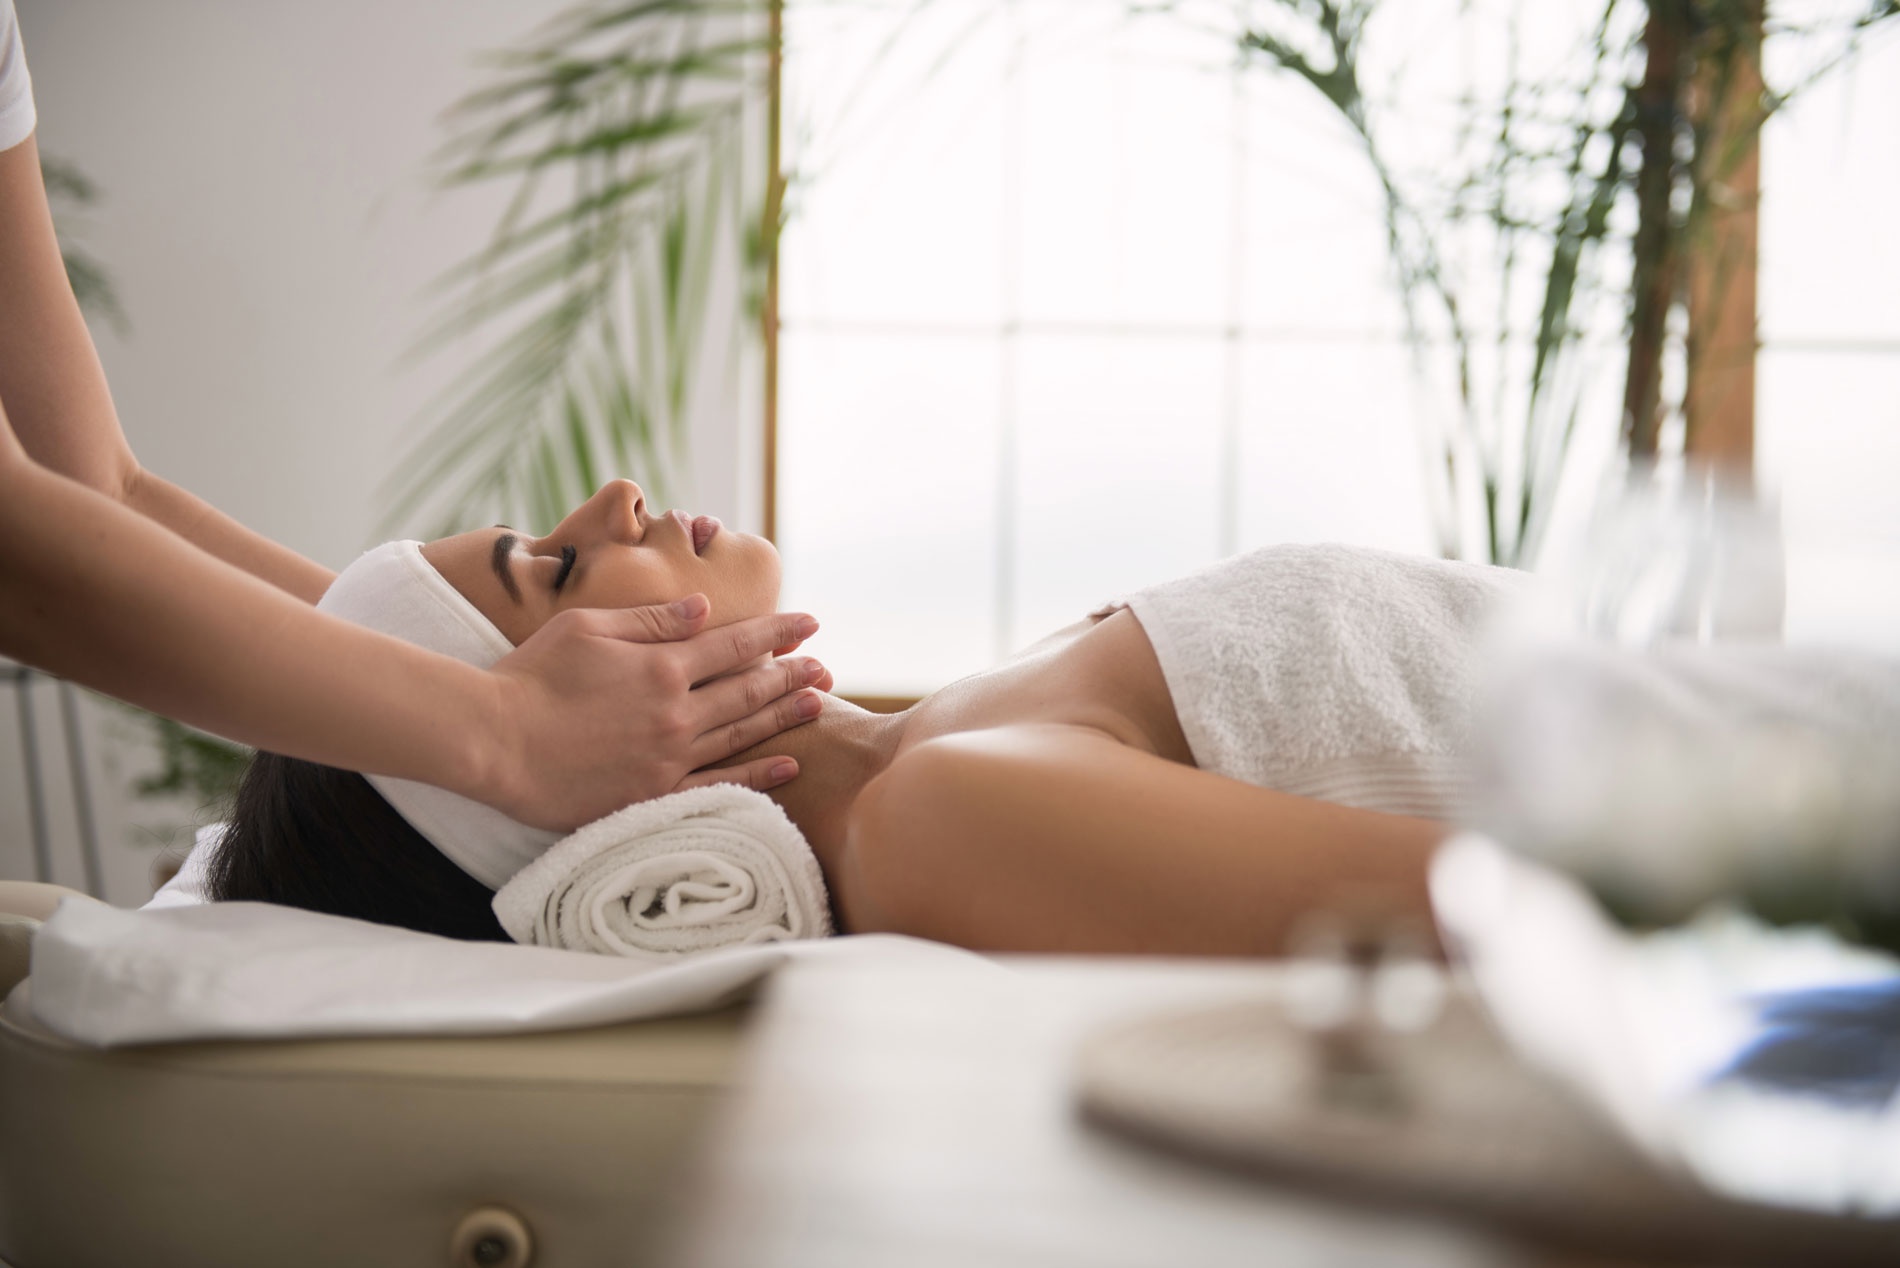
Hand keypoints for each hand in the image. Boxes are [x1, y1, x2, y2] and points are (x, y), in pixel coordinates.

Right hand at [479, 594, 828, 829]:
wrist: (493, 742)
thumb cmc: (530, 676)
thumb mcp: (587, 627)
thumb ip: (651, 620)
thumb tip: (704, 609)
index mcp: (663, 666)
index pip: (737, 644)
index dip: (778, 632)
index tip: (810, 623)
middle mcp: (677, 711)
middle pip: (750, 688)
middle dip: (792, 673)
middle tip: (827, 666)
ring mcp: (669, 757)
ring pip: (743, 732)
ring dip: (785, 715)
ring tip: (819, 702)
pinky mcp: (654, 794)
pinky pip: (720, 784)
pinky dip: (759, 773)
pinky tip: (789, 763)